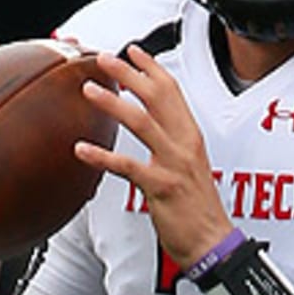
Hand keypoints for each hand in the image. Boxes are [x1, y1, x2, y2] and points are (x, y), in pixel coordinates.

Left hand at [74, 44, 232, 267]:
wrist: (213, 243)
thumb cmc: (197, 208)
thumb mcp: (188, 166)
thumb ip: (172, 143)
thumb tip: (153, 126)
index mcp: (191, 136)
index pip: (173, 92)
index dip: (152, 68)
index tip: (133, 51)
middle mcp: (184, 144)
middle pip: (157, 97)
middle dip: (129, 74)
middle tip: (104, 58)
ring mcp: (174, 164)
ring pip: (142, 122)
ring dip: (113, 103)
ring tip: (89, 89)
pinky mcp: (161, 187)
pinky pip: (128, 167)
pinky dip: (102, 157)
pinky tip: (81, 149)